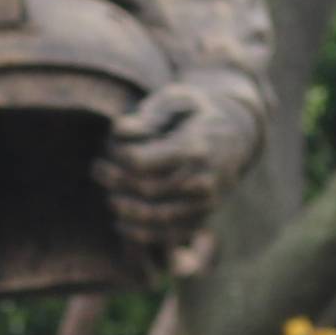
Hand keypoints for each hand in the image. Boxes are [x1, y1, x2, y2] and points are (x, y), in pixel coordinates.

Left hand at [97, 78, 252, 254]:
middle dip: (115, 181)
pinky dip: (139, 233)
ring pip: (155, 216)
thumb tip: (118, 131)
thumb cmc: (195, 114)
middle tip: (98, 169)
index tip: (109, 147)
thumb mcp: (177, 99)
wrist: (237, 137)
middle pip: (145, 189)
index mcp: (194, 147)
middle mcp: (203, 178)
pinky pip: (167, 235)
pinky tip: (120, 222)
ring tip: (109, 194)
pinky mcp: (202, 219)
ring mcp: (205, 203)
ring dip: (123, 208)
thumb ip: (149, 114)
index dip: (118, 157)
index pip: (142, 162)